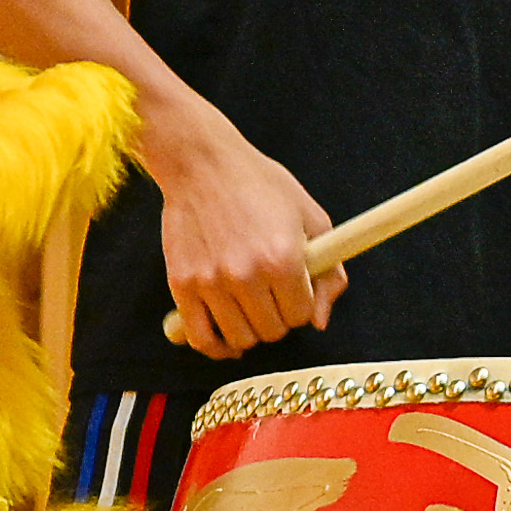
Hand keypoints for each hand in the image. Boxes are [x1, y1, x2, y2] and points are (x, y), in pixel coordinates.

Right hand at [148, 111, 336, 358]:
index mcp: (283, 258)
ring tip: (249, 308)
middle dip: (278, 318)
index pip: (302, 316)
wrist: (202, 164)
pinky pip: (201, 338)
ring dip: (250, 331)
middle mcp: (247, 274)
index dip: (303, 306)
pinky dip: (216, 347)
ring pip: (241, 338)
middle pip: (273, 331)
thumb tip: (319, 321)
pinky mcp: (182, 285)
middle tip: (271, 295)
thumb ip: (328, 272)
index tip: (295, 291)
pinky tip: (226, 339)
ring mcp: (211, 282)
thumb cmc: (259, 185)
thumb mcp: (310, 217)